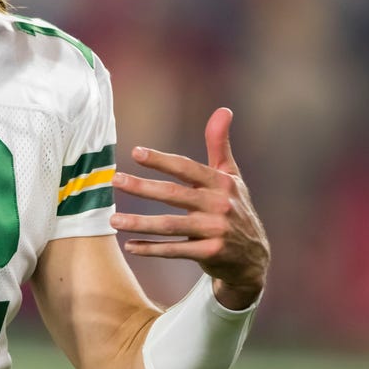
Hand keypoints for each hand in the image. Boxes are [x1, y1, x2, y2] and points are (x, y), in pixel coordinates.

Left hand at [110, 107, 269, 309]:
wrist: (254, 258)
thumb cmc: (236, 209)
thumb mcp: (232, 177)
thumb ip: (220, 144)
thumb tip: (223, 109)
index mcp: (221, 183)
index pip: (186, 168)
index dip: (161, 160)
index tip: (135, 152)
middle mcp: (219, 205)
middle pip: (174, 194)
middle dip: (142, 187)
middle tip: (115, 180)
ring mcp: (216, 231)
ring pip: (170, 225)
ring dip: (140, 223)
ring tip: (114, 219)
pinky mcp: (211, 254)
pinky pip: (176, 251)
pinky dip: (152, 249)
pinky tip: (130, 246)